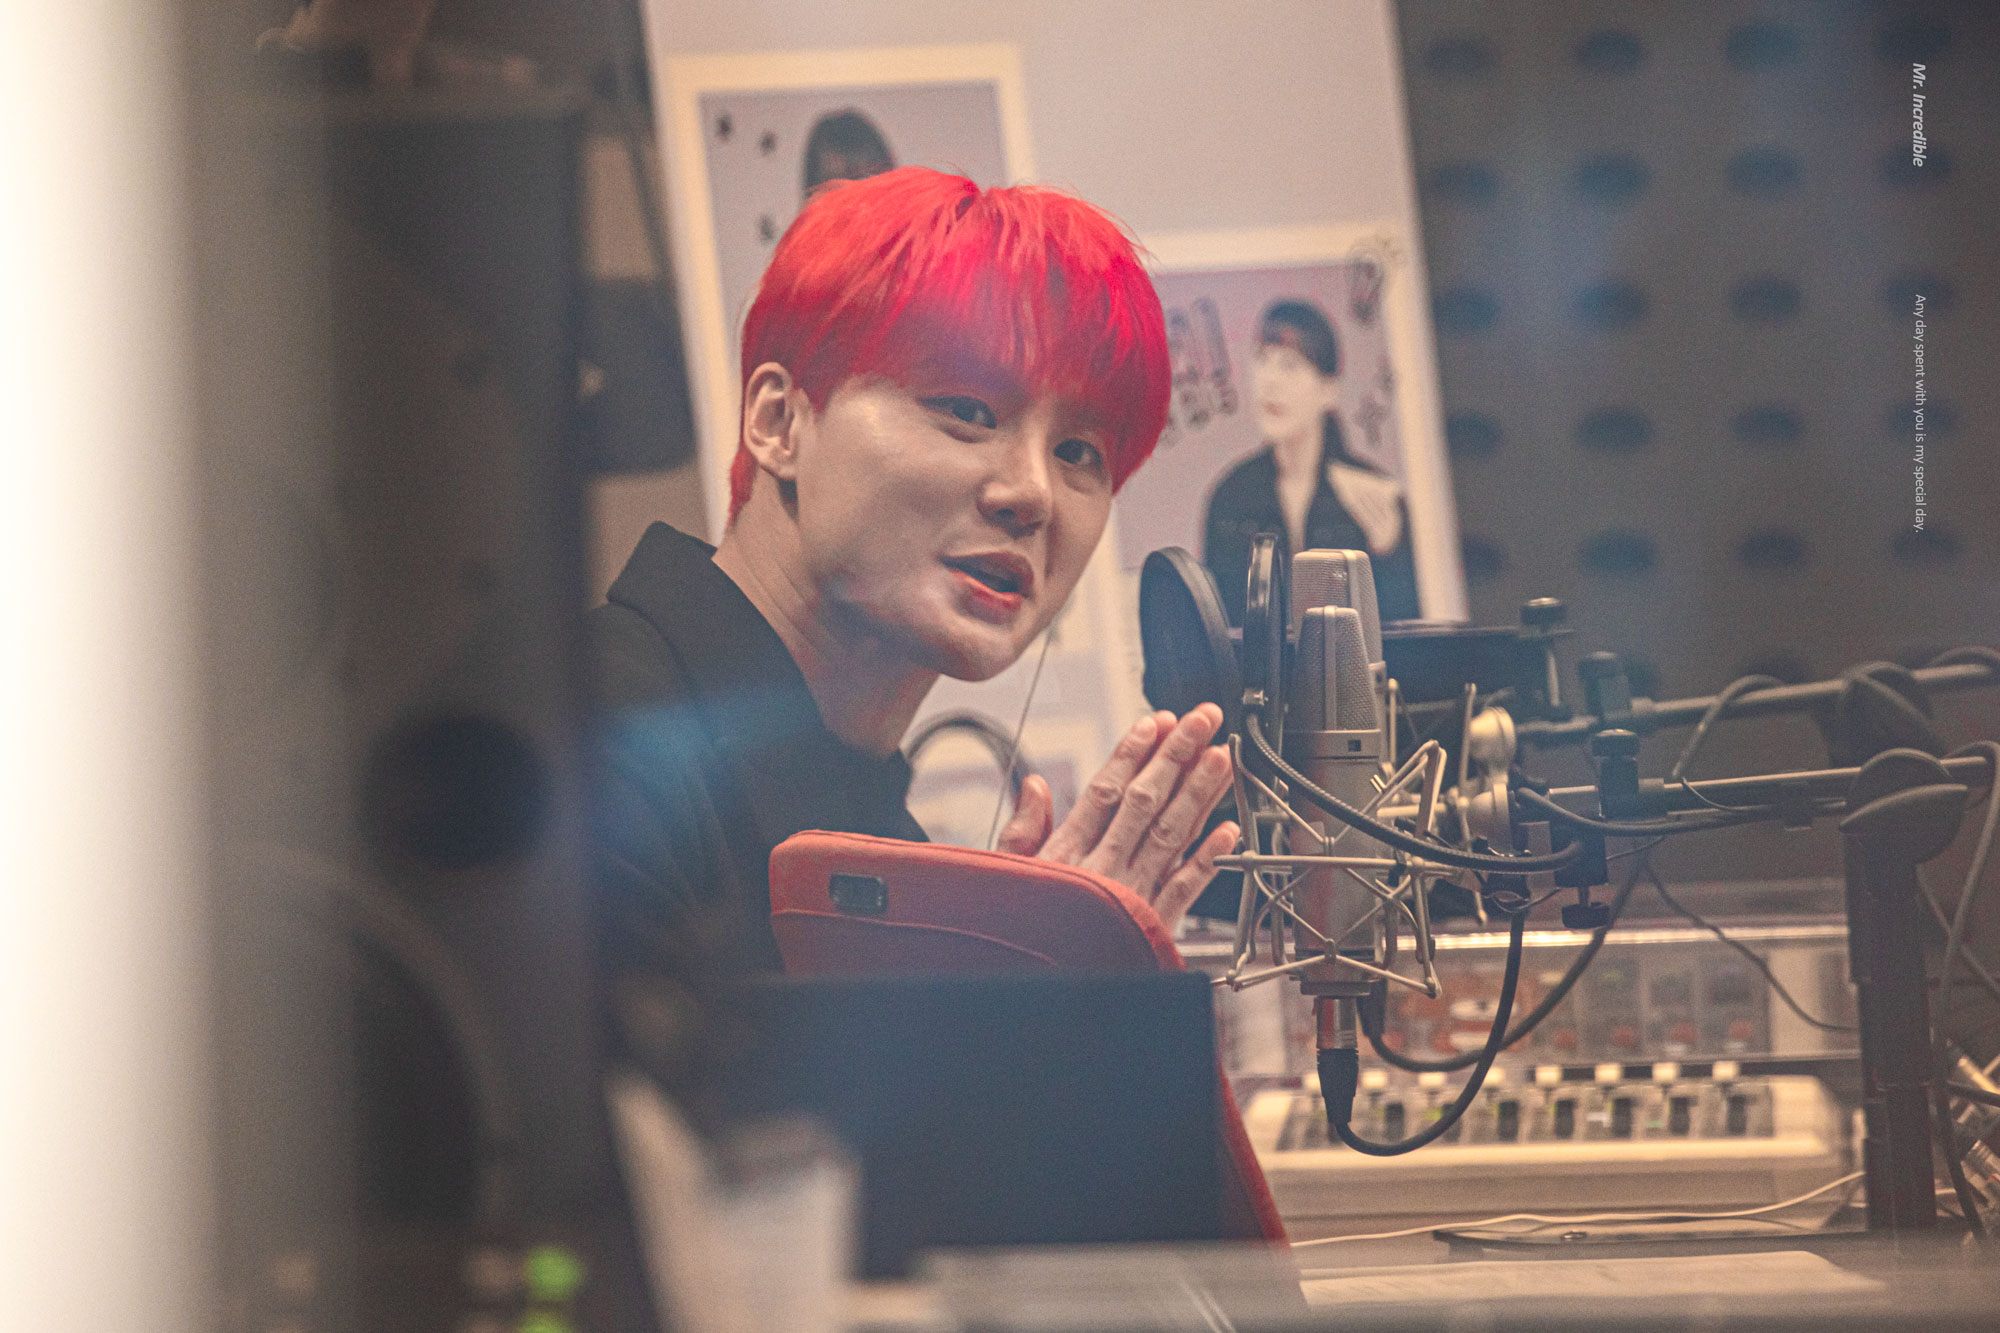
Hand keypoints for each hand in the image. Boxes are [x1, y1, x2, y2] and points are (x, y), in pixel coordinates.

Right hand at [995, 704, 1239, 932]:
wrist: (1037, 1002)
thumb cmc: (1017, 938)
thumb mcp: (1004, 880)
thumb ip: (1023, 833)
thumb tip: (1036, 786)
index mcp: (1067, 855)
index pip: (1105, 793)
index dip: (1132, 754)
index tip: (1155, 723)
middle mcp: (1104, 870)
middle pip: (1146, 802)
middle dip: (1177, 756)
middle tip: (1202, 719)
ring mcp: (1131, 897)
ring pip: (1172, 835)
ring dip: (1199, 794)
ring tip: (1221, 757)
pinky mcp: (1150, 926)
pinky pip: (1185, 890)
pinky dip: (1209, 860)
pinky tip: (1229, 832)